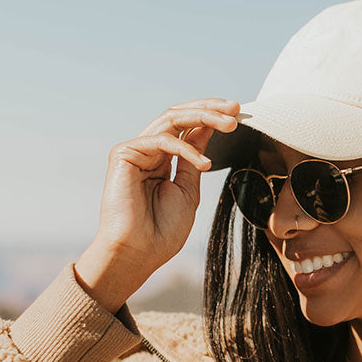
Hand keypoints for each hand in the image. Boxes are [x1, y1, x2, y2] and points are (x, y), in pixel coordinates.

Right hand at [76, 98, 240, 309]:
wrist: (138, 253)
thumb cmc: (162, 231)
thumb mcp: (188, 190)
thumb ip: (194, 159)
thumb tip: (206, 129)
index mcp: (162, 160)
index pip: (186, 128)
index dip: (211, 118)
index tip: (238, 115)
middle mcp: (147, 151)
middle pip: (179, 117)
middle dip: (209, 110)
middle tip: (235, 108)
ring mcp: (134, 150)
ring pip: (171, 120)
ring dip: (203, 117)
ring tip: (230, 124)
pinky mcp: (123, 153)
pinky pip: (161, 140)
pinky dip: (186, 148)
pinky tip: (205, 163)